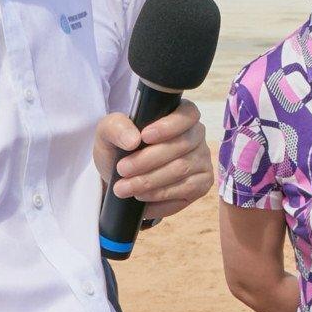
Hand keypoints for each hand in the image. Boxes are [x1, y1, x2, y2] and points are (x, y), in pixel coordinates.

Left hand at [98, 105, 211, 223]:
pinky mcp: (201, 185)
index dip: (169, 126)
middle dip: (148, 160)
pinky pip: (185, 191)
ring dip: (150, 181)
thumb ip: (116, 128)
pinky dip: (160, 197)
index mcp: (181, 114)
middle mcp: (197, 136)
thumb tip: (133, 140)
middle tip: (122, 170)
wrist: (121, 176)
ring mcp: (202, 161)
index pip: (187, 115)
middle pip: (181, 146)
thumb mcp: (109, 133)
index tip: (144, 136)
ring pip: (181, 170)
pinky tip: (141, 198)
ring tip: (124, 188)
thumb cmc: (120, 147)